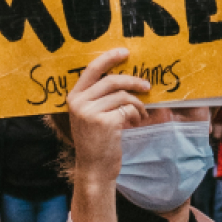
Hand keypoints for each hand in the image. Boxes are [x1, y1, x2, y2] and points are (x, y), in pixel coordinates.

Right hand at [67, 48, 149, 185]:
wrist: (94, 169)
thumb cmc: (96, 140)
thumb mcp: (91, 115)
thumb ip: (99, 96)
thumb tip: (125, 75)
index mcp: (74, 97)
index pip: (92, 69)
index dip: (109, 58)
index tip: (125, 51)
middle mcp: (79, 103)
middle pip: (112, 80)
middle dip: (133, 81)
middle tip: (147, 86)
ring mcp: (90, 113)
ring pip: (122, 95)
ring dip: (137, 103)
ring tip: (141, 113)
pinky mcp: (104, 122)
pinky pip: (128, 108)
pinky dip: (137, 113)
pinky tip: (136, 122)